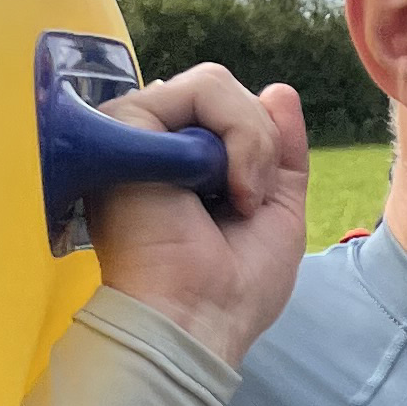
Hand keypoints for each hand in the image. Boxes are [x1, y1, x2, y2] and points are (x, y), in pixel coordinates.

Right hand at [88, 64, 308, 372]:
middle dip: (260, 143)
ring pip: (215, 85)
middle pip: (221, 92)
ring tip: (239, 198)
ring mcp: (135, 131)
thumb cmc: (232, 288)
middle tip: (249, 203)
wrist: (199, 320)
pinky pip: (203, 88)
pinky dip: (238, 135)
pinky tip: (227, 187)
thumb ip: (280, 151)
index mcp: (175, 162)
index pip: (225, 113)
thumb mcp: (277, 210)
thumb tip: (279, 90)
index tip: (259, 197)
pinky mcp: (127, 124)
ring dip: (251, 142)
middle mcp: (151, 142)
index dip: (259, 142)